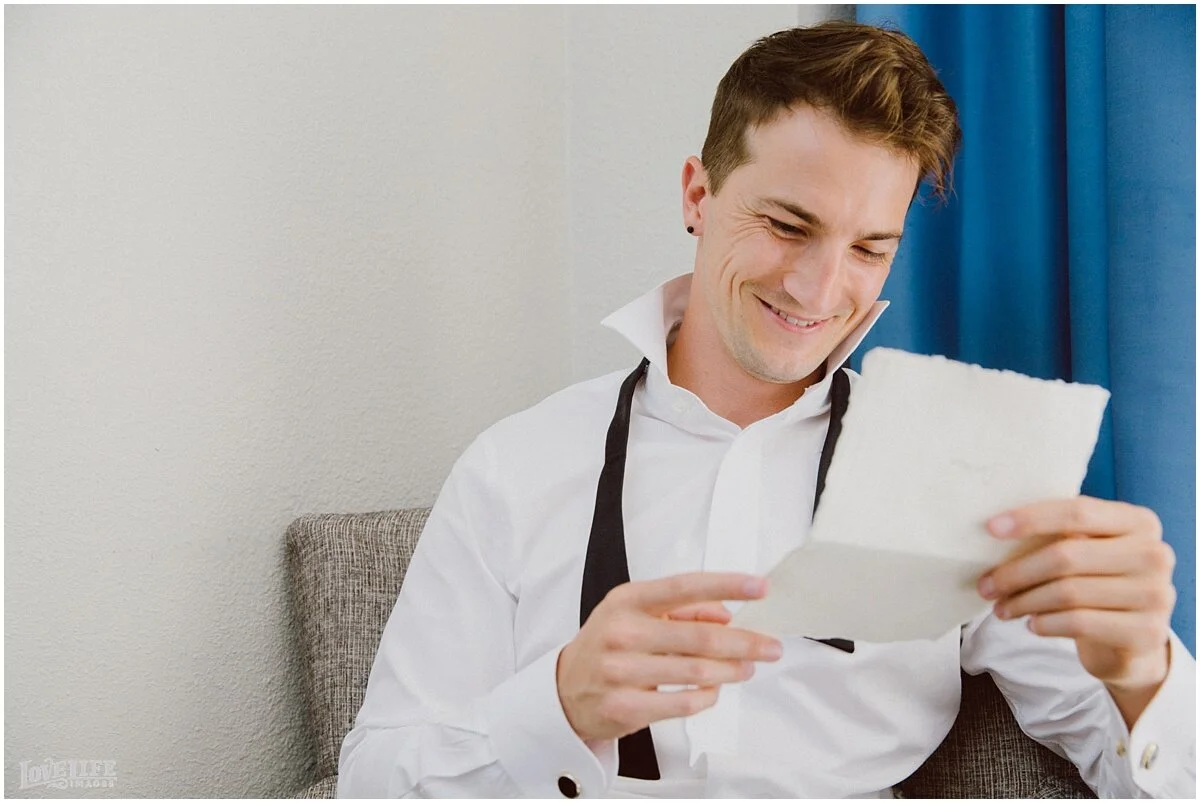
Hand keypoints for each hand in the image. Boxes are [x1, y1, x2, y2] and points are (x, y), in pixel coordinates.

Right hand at [556, 572, 782, 741]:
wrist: (565, 689)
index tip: (759, 587)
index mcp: (627, 600)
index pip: (684, 586)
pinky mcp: (625, 706)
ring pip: (696, 671)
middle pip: (699, 636)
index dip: (726, 585)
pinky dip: (707, 697)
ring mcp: (621, 670)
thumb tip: (726, 613)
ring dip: (731, 670)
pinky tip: (714, 690)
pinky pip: (683, 703)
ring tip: (747, 667)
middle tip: (770, 646)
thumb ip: (682, 609)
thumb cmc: (608, 645)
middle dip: (744, 642)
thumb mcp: (637, 614)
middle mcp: (622, 631)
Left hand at [978, 497, 1175, 697]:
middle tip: (986, 585)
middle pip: (1066, 556)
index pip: (1078, 512)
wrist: (1134, 640)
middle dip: (1016, 572)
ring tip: (1002, 609)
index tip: (990, 528)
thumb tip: (995, 528)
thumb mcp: (1088, 551)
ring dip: (1024, 601)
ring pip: (1068, 592)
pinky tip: (1032, 624)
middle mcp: (1155, 554)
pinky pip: (1079, 623)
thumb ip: (1059, 534)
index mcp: (1139, 522)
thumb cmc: (1099, 583)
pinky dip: (1045, 623)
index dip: (1031, 519)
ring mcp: (1156, 594)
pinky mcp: (1146, 632)